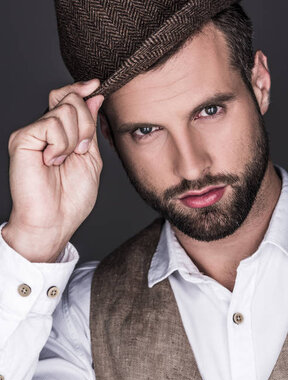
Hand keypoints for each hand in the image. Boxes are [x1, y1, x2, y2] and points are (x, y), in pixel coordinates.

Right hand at [4, 79, 103, 261]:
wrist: (55, 221)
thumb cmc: (71, 198)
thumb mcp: (91, 158)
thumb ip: (91, 127)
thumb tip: (94, 95)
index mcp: (62, 132)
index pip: (69, 97)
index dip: (82, 88)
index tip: (98, 85)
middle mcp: (45, 128)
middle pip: (71, 99)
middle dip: (86, 125)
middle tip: (80, 151)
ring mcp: (33, 132)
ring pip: (65, 111)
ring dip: (74, 140)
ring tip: (63, 161)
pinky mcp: (23, 138)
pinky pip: (52, 124)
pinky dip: (60, 145)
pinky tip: (51, 161)